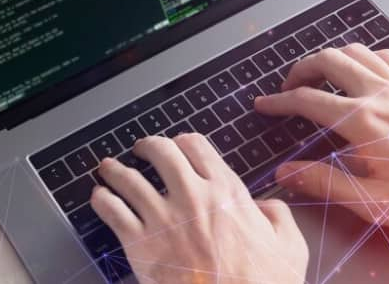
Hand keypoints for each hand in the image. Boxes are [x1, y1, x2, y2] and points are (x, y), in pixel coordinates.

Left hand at [90, 133, 307, 283]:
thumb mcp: (289, 246)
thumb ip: (277, 216)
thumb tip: (264, 206)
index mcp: (226, 191)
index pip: (196, 146)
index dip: (184, 142)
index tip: (179, 146)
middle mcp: (192, 196)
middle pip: (161, 152)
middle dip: (148, 146)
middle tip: (142, 149)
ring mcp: (163, 219)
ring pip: (129, 179)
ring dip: (116, 170)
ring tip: (109, 168)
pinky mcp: (140, 244)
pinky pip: (112, 211)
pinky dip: (102, 200)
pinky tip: (99, 197)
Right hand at [255, 44, 388, 234]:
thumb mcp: (373, 203)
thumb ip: (325, 183)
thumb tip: (288, 173)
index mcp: (365, 122)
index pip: (308, 99)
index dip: (280, 101)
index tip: (265, 104)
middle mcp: (382, 94)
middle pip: (328, 61)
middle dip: (300, 69)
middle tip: (287, 86)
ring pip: (355, 51)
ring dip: (329, 58)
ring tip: (318, 74)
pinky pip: (386, 56)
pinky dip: (365, 56)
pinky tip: (363, 70)